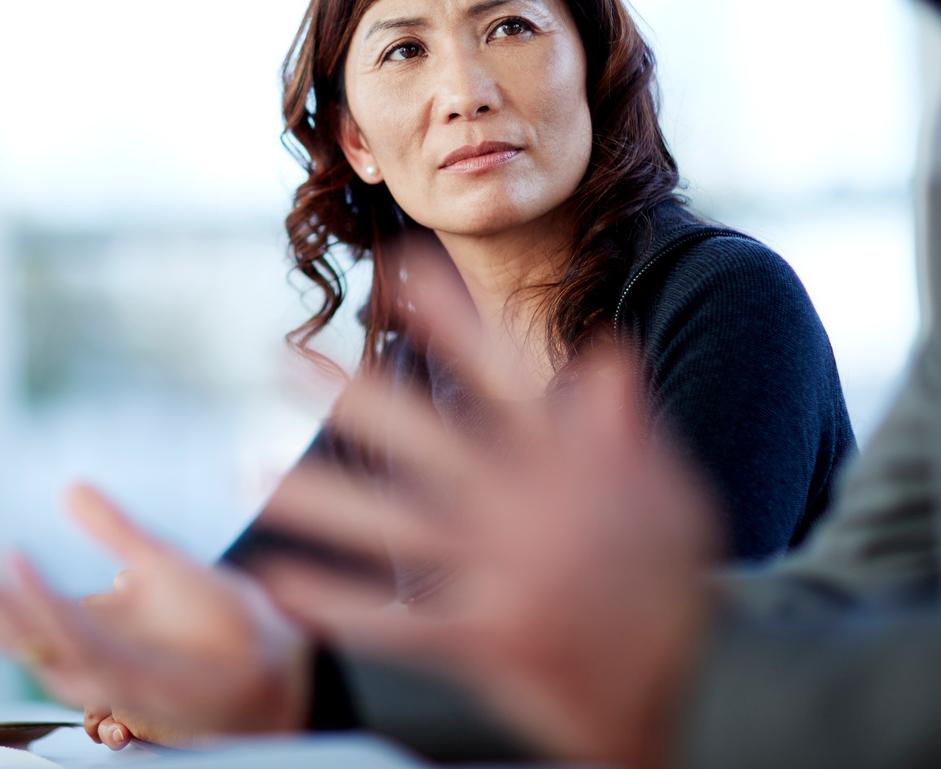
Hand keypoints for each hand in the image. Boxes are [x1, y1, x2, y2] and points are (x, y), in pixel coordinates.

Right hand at [0, 490, 312, 741]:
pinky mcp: (128, 671)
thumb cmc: (217, 625)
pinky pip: (72, 632)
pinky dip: (37, 596)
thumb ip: (112, 528)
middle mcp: (65, 649)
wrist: (278, 664)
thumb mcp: (156, 560)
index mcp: (62, 621)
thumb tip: (68, 486)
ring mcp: (91, 664)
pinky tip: (11, 557)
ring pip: (10, 626)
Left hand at [251, 247, 719, 768]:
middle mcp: (523, 508)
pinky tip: (281, 585)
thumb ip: (627, 426)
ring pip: (390, 525)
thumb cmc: (678, 584)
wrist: (703, 687)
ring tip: (250, 475)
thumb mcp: (670, 492)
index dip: (447, 317)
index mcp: (565, 465)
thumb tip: (608, 351)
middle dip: (346, 393)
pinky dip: (338, 605)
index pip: (495, 372)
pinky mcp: (488, 638)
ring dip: (317, 499)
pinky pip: (396, 621)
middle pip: (419, 437)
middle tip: (280, 356)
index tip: (397, 266)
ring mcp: (502, 572)